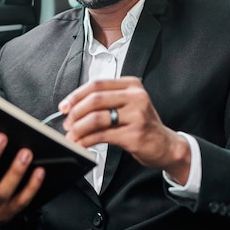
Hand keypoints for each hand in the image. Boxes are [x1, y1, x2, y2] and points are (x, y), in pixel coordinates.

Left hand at [59, 77, 190, 183]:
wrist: (165, 145)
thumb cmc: (141, 125)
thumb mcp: (127, 106)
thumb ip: (105, 102)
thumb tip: (72, 108)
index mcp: (131, 85)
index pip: (97, 84)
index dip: (76, 95)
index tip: (64, 106)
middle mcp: (136, 96)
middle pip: (95, 99)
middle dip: (75, 113)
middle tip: (67, 124)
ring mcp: (137, 115)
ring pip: (97, 118)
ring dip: (79, 128)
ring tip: (71, 136)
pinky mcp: (135, 134)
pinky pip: (103, 135)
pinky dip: (87, 140)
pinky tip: (81, 144)